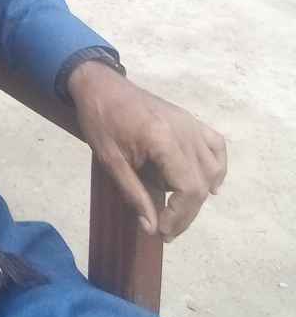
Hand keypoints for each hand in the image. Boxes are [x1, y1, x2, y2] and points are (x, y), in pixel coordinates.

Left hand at [67, 61, 226, 242]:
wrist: (100, 86)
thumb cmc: (100, 121)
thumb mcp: (111, 161)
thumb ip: (135, 194)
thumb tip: (152, 228)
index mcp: (163, 139)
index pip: (189, 188)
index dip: (180, 216)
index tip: (161, 231)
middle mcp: (185, 131)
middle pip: (201, 183)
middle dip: (186, 213)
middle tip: (165, 229)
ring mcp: (191, 123)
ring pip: (212, 169)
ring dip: (199, 195)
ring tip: (176, 210)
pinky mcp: (190, 120)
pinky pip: (215, 146)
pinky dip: (216, 168)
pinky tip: (209, 186)